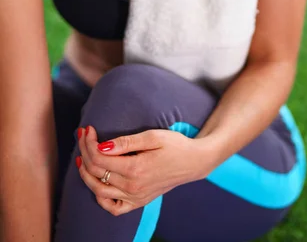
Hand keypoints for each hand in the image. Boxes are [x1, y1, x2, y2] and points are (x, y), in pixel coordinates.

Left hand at [76, 125, 206, 215]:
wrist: (193, 162)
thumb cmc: (175, 145)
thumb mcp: (153, 136)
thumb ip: (127, 142)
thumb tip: (102, 146)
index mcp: (135, 169)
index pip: (100, 158)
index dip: (89, 142)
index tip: (88, 128)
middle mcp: (133, 187)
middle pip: (96, 171)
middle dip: (85, 151)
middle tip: (83, 135)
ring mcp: (135, 197)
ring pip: (99, 190)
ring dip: (86, 173)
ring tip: (83, 156)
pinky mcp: (138, 202)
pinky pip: (113, 207)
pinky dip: (101, 197)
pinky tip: (98, 183)